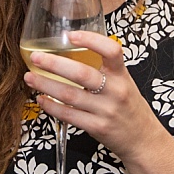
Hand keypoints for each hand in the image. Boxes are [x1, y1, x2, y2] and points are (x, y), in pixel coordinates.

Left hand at [24, 29, 161, 159]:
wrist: (143, 139)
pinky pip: (69, 115)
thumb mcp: (123, 82)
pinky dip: (51, 106)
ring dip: (46, 85)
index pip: (111, 50)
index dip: (90, 40)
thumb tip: (72, 48)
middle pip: (81, 74)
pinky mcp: (97, 127)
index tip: (69, 35)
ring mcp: (106, 111)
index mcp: (122, 75)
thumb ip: (104, 68)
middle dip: (54, 64)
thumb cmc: (128, 106)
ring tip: (30, 77)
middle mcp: (115, 91)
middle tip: (35, 57)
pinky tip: (41, 99)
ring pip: (69, 95)